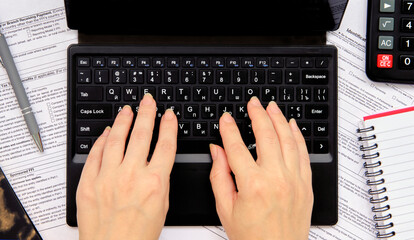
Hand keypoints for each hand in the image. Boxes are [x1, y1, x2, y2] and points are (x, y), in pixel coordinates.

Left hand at [76, 94, 177, 239]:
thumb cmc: (138, 235)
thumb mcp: (162, 206)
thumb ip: (160, 179)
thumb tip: (157, 160)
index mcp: (154, 182)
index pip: (166, 145)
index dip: (169, 126)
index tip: (169, 115)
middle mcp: (132, 175)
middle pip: (142, 135)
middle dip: (147, 113)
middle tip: (148, 101)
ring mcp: (108, 177)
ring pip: (117, 139)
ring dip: (124, 121)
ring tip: (128, 110)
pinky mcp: (89, 182)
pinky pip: (96, 154)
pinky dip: (102, 140)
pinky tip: (108, 132)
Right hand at [209, 97, 312, 239]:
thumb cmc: (252, 237)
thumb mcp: (225, 208)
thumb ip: (219, 176)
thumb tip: (217, 151)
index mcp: (252, 185)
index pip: (237, 147)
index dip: (229, 129)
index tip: (226, 118)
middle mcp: (275, 178)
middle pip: (266, 135)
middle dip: (257, 114)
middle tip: (253, 103)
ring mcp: (294, 180)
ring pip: (287, 139)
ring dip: (278, 119)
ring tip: (271, 107)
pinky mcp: (305, 185)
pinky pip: (303, 153)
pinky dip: (297, 136)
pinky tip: (291, 126)